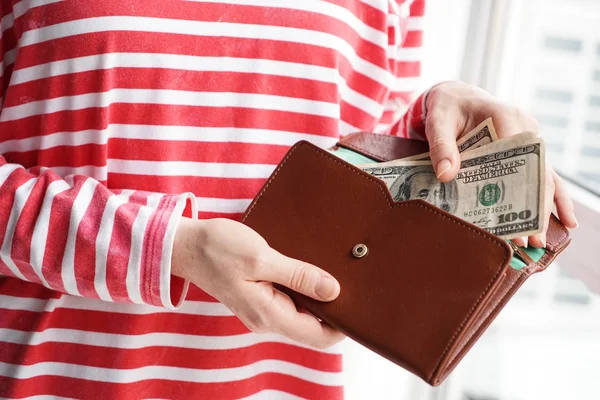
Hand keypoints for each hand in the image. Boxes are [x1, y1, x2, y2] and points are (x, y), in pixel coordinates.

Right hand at [171, 217, 343, 348]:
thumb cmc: (217, 248)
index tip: (357, 302)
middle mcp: (266, 319)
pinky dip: (303, 290)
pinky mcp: (258, 298)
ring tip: (332, 273)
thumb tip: (333, 290)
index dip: (342, 324)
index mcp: (268, 314)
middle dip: (333, 310)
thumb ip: (297, 275)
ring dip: (318, 298)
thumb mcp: (261, 257)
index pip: (318, 336)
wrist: (185, 245)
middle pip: (313, 327)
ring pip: (302, 314)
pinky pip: (289, 302)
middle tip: (349, 281)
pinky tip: (309, 270)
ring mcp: (261, 310)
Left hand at [424, 81, 577, 247]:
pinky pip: (542, 175)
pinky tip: (564, 221)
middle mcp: (524, 126)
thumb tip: (446, 175)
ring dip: (543, 208)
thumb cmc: (448, 108)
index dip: (517, 185)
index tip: (513, 213)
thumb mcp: (438, 122)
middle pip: (535, 170)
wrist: (457, 98)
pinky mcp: (526, 150)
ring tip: (541, 240)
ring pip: (542, 176)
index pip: (517, 153)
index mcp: (504, 115)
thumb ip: (441, 146)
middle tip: (529, 238)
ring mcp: (528, 139)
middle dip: (533, 206)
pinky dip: (551, 198)